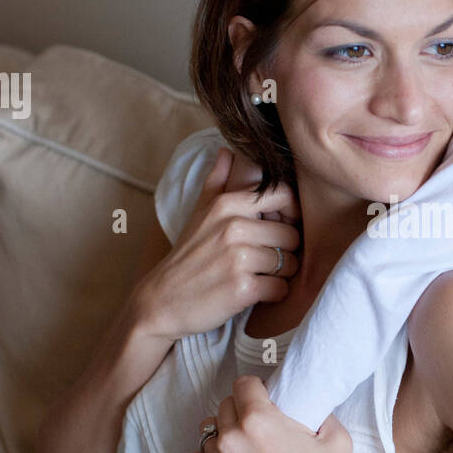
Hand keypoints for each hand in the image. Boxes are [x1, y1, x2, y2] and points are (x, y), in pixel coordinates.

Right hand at [136, 146, 302, 341]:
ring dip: (279, 275)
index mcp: (227, 205)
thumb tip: (227, 151)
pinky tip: (254, 293)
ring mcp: (238, 258)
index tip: (280, 229)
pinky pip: (281, 289)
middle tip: (263, 262)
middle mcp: (234, 227)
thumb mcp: (198, 214)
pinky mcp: (242, 288)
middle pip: (292, 236)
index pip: (283, 195)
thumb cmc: (187, 257)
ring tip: (257, 276)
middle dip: (283, 252)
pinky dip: (273, 295)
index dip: (291, 214)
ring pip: (289, 263)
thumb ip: (217, 182)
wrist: (161, 301)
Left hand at [184, 376, 354, 452]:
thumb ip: (320, 412)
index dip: (255, 389)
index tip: (262, 398)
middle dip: (242, 412)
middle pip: (225, 407)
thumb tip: (310, 402)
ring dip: (225, 437)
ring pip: (209, 434)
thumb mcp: (336, 438)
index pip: (243, 384)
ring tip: (245, 452)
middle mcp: (232, 439)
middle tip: (259, 428)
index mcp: (260, 420)